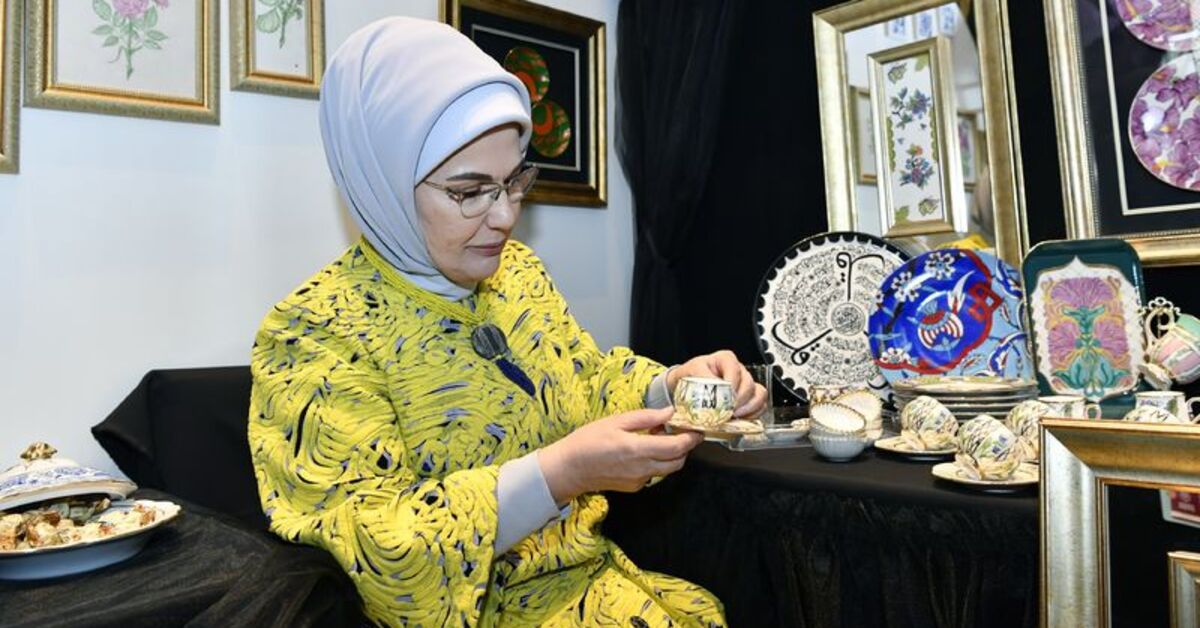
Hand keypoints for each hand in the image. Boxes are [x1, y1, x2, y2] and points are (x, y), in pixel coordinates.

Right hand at [537, 408, 702, 503]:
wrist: (569, 469)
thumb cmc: (588, 441)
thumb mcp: (615, 421)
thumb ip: (646, 417)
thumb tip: (669, 413)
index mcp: (638, 449)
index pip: (677, 447)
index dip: (691, 438)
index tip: (696, 427)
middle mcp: (643, 469)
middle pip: (678, 461)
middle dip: (685, 446)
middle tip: (680, 430)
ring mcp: (640, 481)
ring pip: (668, 469)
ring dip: (671, 454)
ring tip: (658, 437)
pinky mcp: (635, 487)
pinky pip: (654, 474)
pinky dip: (657, 462)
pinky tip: (644, 450)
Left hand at [667, 350, 767, 418]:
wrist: (687, 389)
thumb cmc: (689, 379)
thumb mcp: (688, 374)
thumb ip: (700, 382)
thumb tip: (713, 394)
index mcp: (724, 360)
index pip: (733, 368)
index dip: (731, 384)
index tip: (724, 398)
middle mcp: (737, 369)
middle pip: (748, 382)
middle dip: (738, 400)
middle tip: (727, 411)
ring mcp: (745, 383)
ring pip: (758, 393)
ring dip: (747, 407)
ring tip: (733, 416)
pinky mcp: (750, 397)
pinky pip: (761, 404)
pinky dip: (754, 413)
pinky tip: (741, 419)